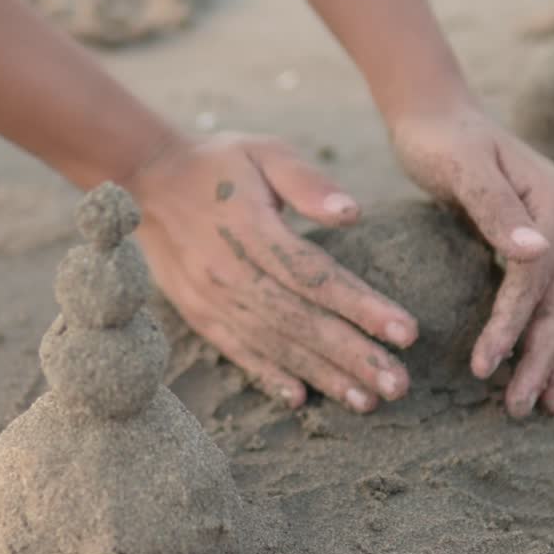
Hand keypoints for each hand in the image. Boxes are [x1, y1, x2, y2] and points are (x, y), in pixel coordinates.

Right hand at [127, 132, 419, 412]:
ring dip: (322, 376)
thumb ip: (308, 182)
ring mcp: (212, 299)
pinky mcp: (199, 314)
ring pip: (275, 345)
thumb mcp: (265, 152)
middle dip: (353, 356)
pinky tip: (300, 400)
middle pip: (301, 322)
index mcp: (252, 230)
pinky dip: (269, 377)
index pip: (316, 277)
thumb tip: (352, 213)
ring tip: (366, 400)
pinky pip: (238, 351)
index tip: (406, 333)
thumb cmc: (219, 164)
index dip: (362, 307)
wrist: (146, 181)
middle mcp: (230, 272)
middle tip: (398, 386)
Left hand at [393, 104, 553, 417]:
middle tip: (518, 410)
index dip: (511, 327)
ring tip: (548, 407)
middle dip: (539, 360)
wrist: (437, 113)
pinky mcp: (538, 241)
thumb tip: (539, 253)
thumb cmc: (440, 140)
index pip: (535, 281)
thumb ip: (496, 209)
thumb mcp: (462, 168)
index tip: (484, 368)